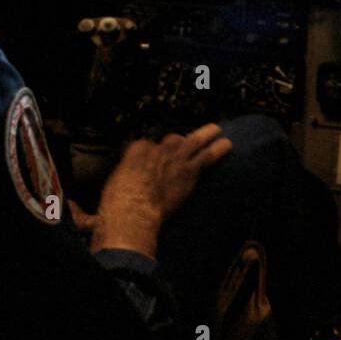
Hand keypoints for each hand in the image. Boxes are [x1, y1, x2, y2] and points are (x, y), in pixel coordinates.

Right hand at [89, 123, 231, 256]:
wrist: (134, 210)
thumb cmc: (118, 202)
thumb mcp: (114, 184)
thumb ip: (123, 178)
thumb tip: (121, 185)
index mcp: (136, 149)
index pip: (147, 145)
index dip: (152, 154)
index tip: (153, 163)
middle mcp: (157, 148)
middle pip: (172, 139)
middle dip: (178, 143)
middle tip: (185, 144)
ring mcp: (175, 157)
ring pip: (193, 141)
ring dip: (206, 135)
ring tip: (217, 130)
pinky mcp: (190, 170)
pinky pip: (207, 156)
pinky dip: (218, 150)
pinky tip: (227, 145)